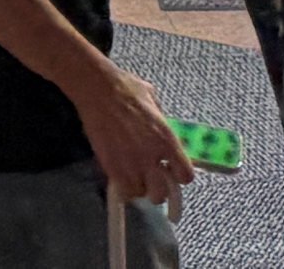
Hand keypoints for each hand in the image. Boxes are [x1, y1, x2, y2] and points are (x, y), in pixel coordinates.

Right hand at [67, 62, 196, 206]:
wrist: (98, 90)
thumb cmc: (127, 89)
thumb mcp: (154, 101)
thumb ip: (162, 122)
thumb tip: (166, 134)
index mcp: (166, 139)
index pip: (185, 175)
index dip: (180, 175)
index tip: (174, 171)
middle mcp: (151, 156)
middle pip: (161, 193)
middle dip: (158, 188)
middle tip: (153, 177)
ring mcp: (130, 164)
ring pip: (141, 194)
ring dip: (140, 187)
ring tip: (135, 174)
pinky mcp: (111, 167)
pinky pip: (123, 191)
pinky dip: (124, 187)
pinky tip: (122, 174)